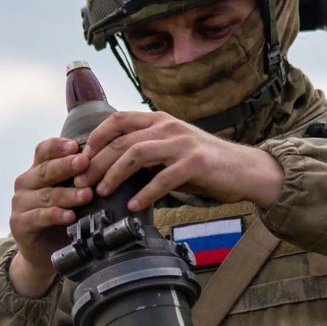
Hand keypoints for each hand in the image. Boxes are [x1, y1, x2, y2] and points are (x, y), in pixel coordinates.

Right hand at [8, 137, 93, 296]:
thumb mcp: (72, 193)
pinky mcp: (19, 223)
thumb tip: (110, 160)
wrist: (46, 252)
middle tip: (85, 163)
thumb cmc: (64, 217)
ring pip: (46, 195)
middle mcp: (26, 183)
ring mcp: (20, 203)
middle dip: (66, 166)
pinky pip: (38, 217)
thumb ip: (81, 178)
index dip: (58, 146)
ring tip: (86, 195)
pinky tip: (70, 216)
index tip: (75, 146)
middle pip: (45, 170)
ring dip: (67, 194)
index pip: (44, 151)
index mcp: (37, 170)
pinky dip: (55, 216)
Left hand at [75, 111, 284, 211]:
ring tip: (101, 193)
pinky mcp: (195, 163)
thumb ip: (146, 154)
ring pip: (136, 154)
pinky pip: (162, 179)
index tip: (81, 158)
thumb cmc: (205, 164)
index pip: (118, 119)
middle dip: (96, 162)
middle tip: (81, 183)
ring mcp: (182, 143)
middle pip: (121, 140)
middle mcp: (168, 126)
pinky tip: (134, 206)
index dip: (96, 137)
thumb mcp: (171, 151)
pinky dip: (145, 193)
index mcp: (159, 120)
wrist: (245, 169)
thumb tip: (111, 170)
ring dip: (113, 175)